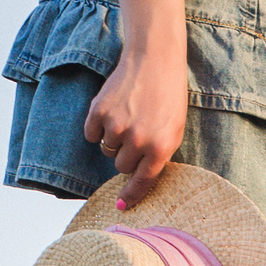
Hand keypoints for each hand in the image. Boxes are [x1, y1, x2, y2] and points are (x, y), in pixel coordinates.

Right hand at [84, 45, 190, 202]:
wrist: (155, 60)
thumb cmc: (168, 97)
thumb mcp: (173, 130)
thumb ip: (157, 158)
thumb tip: (135, 183)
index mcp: (161, 148)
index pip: (142, 182)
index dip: (130, 196)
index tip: (120, 205)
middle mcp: (138, 140)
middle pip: (121, 166)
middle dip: (126, 154)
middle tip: (136, 132)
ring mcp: (117, 126)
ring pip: (107, 150)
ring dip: (114, 138)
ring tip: (128, 115)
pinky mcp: (99, 111)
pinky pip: (91, 133)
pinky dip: (97, 126)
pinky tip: (112, 109)